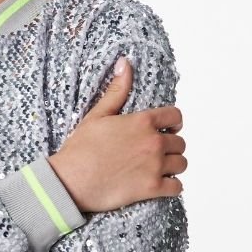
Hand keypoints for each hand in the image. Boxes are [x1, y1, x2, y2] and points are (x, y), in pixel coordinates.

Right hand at [48, 57, 186, 212]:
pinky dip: (172, 187)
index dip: (173, 123)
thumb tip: (125, 63)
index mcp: (142, 122)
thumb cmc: (80, 149)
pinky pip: (177, 187)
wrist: (70, 182)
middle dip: (171, 147)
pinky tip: (161, 185)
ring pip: (181, 164)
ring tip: (160, 169)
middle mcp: (153, 142)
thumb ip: (117, 90)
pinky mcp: (152, 188)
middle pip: (180, 143)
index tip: (168, 129)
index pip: (175, 116)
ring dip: (173, 166)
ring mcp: (155, 166)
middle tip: (157, 153)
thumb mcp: (97, 115)